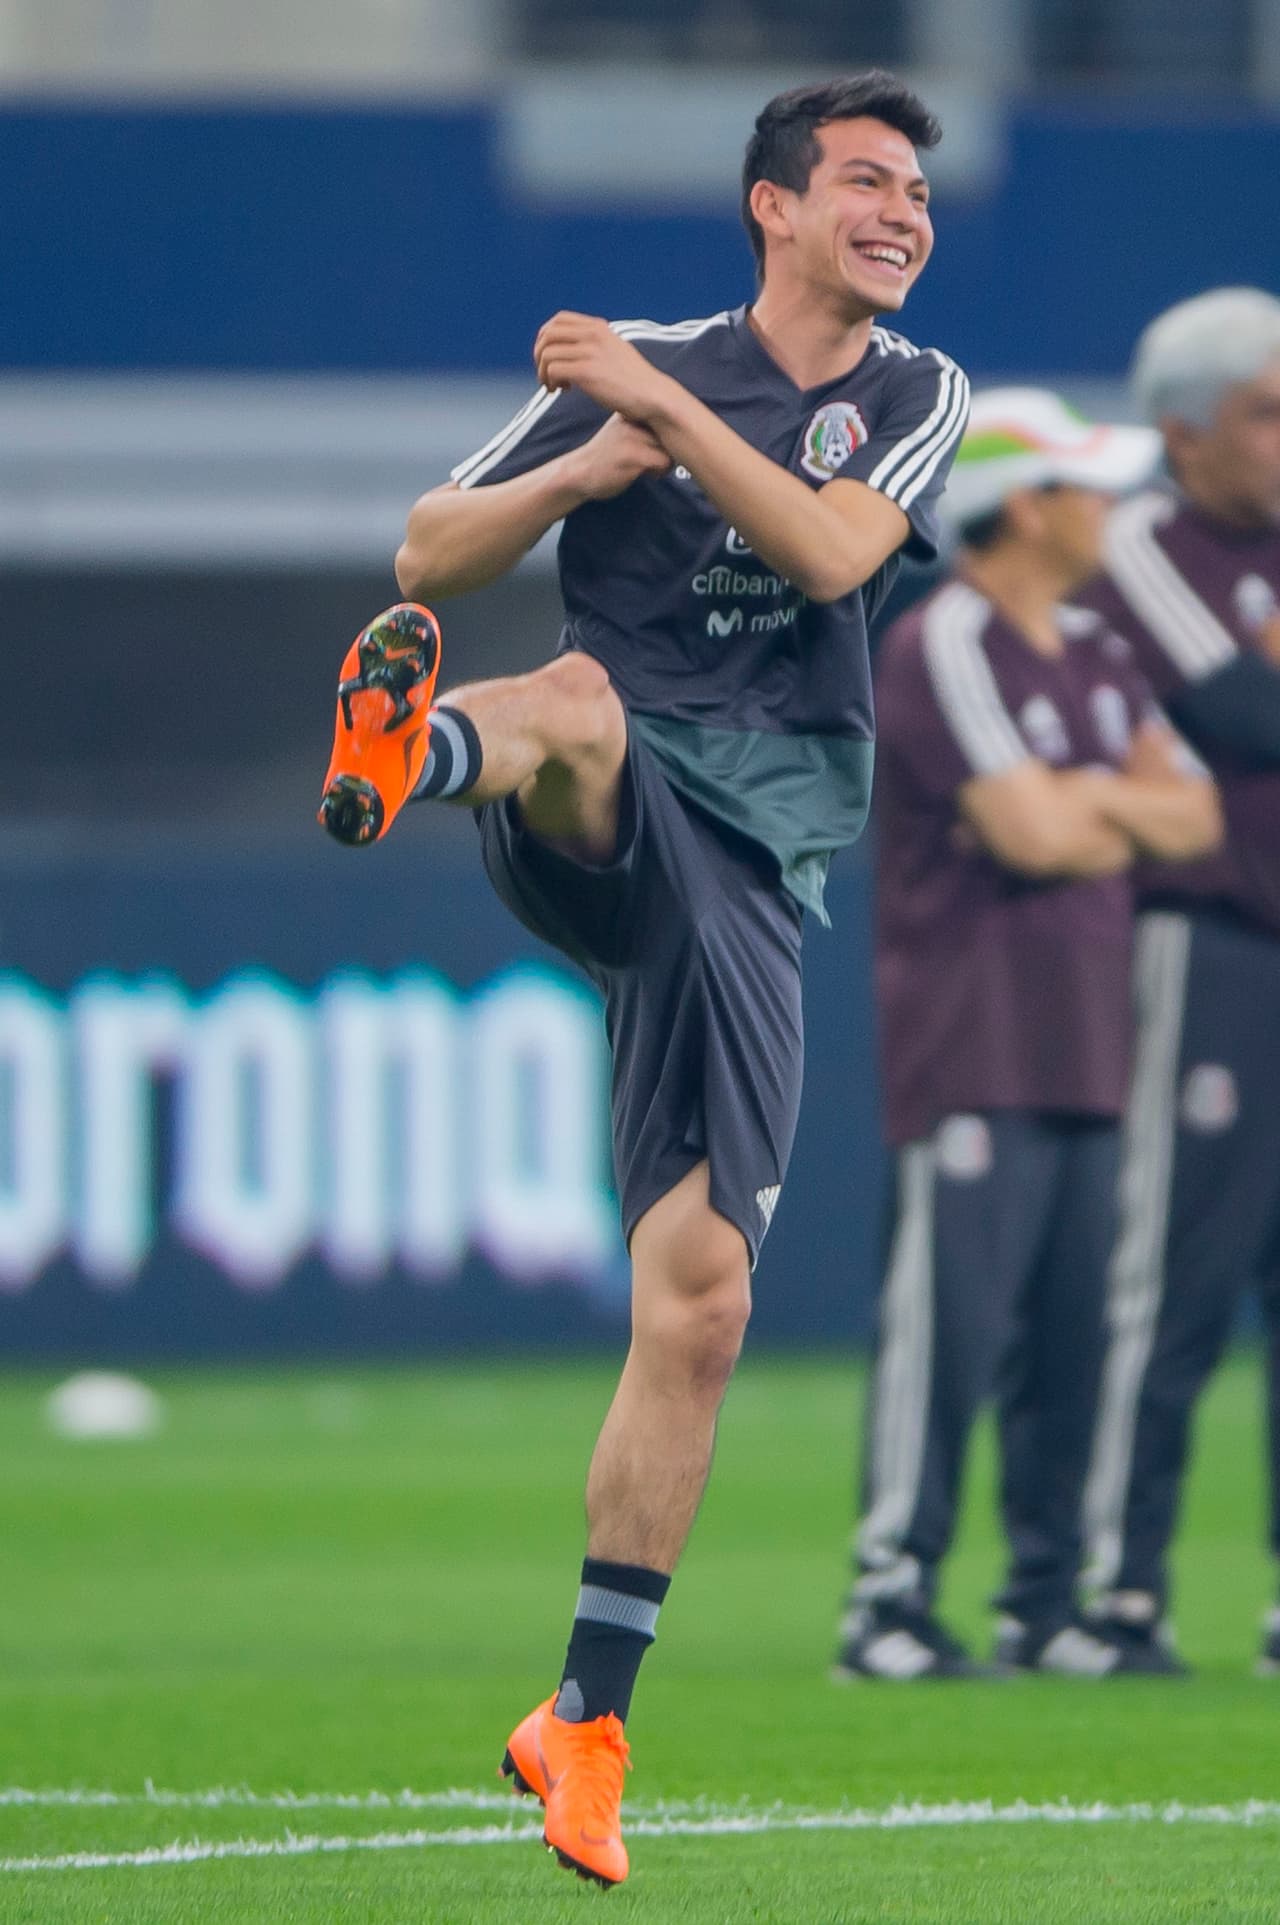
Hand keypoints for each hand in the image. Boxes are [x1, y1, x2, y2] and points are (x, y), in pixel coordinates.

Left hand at [534, 311, 674, 424]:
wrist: (653, 396)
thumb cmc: (634, 381)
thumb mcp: (616, 351)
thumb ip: (596, 345)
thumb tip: (573, 349)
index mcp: (599, 328)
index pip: (558, 320)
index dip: (546, 337)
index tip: (549, 357)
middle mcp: (593, 335)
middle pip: (547, 334)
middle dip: (539, 355)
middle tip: (546, 373)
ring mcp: (590, 352)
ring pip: (547, 353)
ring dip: (543, 372)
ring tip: (554, 386)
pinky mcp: (587, 372)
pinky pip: (554, 369)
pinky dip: (551, 381)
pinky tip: (563, 390)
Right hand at [564, 413, 672, 500]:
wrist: (580, 473)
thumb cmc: (606, 455)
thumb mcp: (622, 429)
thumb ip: (643, 423)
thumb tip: (679, 423)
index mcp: (628, 409)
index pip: (664, 411)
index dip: (669, 431)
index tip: (663, 442)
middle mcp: (630, 418)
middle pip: (670, 429)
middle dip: (669, 446)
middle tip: (657, 459)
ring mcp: (631, 436)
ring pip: (669, 446)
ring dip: (666, 460)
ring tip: (651, 466)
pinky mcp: (632, 455)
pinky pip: (663, 461)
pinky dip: (660, 471)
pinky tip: (647, 474)